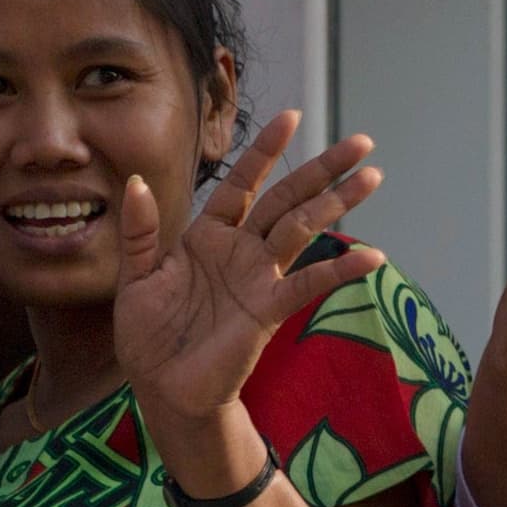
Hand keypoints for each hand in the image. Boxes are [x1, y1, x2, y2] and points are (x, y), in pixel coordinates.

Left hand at [113, 110, 387, 421]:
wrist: (162, 388)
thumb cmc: (148, 335)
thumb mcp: (135, 279)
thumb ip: (140, 231)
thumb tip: (136, 181)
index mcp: (208, 236)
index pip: (242, 183)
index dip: (264, 151)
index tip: (290, 117)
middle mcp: (240, 250)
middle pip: (286, 198)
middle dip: (321, 170)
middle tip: (361, 142)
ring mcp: (258, 277)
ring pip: (302, 229)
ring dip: (336, 203)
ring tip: (372, 177)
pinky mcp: (267, 309)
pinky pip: (307, 284)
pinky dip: (338, 269)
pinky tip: (370, 255)